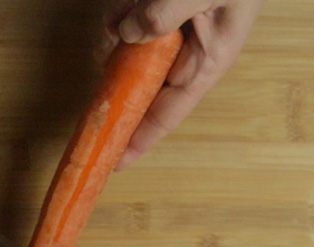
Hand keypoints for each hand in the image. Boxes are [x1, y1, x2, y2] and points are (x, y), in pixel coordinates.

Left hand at [99, 0, 263, 167]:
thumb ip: (164, 15)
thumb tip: (127, 34)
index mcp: (205, 63)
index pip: (166, 114)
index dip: (139, 139)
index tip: (114, 163)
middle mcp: (187, 55)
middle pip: (138, 83)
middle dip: (117, 70)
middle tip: (108, 53)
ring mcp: (172, 34)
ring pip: (127, 48)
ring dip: (119, 28)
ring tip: (135, 0)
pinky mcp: (160, 12)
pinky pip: (129, 22)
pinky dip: (122, 12)